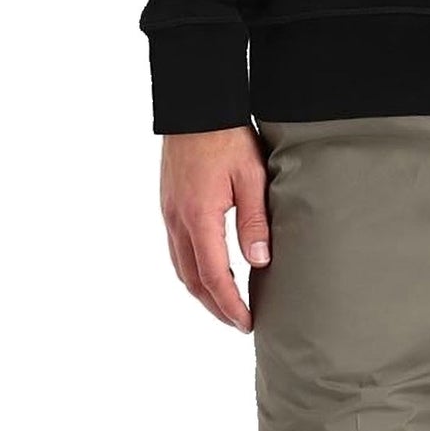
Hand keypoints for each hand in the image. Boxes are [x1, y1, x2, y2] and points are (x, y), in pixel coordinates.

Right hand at [160, 125, 270, 331]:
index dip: (230, 305)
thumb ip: (254, 220)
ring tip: (225, 304)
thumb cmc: (227, 137)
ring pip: (180, 267)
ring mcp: (169, 213)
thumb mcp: (251, 176)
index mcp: (199, 217)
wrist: (195, 107)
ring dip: (202, 291)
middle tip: (238, 322)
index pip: (213, 276)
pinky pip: (176, 249)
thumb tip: (260, 261)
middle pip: (192, 280)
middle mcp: (178, 220)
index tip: (246, 323)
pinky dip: (192, 270)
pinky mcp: (169, 204)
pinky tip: (208, 270)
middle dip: (215, 306)